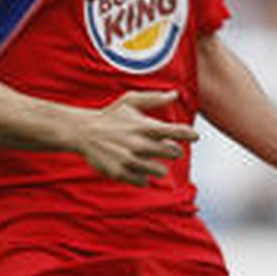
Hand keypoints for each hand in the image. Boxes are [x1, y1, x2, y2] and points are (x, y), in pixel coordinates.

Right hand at [74, 90, 198, 184]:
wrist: (83, 131)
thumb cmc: (110, 116)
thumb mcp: (130, 101)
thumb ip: (154, 98)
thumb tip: (176, 94)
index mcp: (145, 126)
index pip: (178, 132)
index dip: (190, 135)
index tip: (193, 136)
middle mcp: (140, 144)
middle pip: (174, 154)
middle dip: (172, 151)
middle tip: (163, 147)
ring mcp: (130, 160)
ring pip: (160, 171)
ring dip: (157, 166)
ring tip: (146, 158)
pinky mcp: (120, 172)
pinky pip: (143, 181)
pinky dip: (141, 176)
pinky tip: (134, 167)